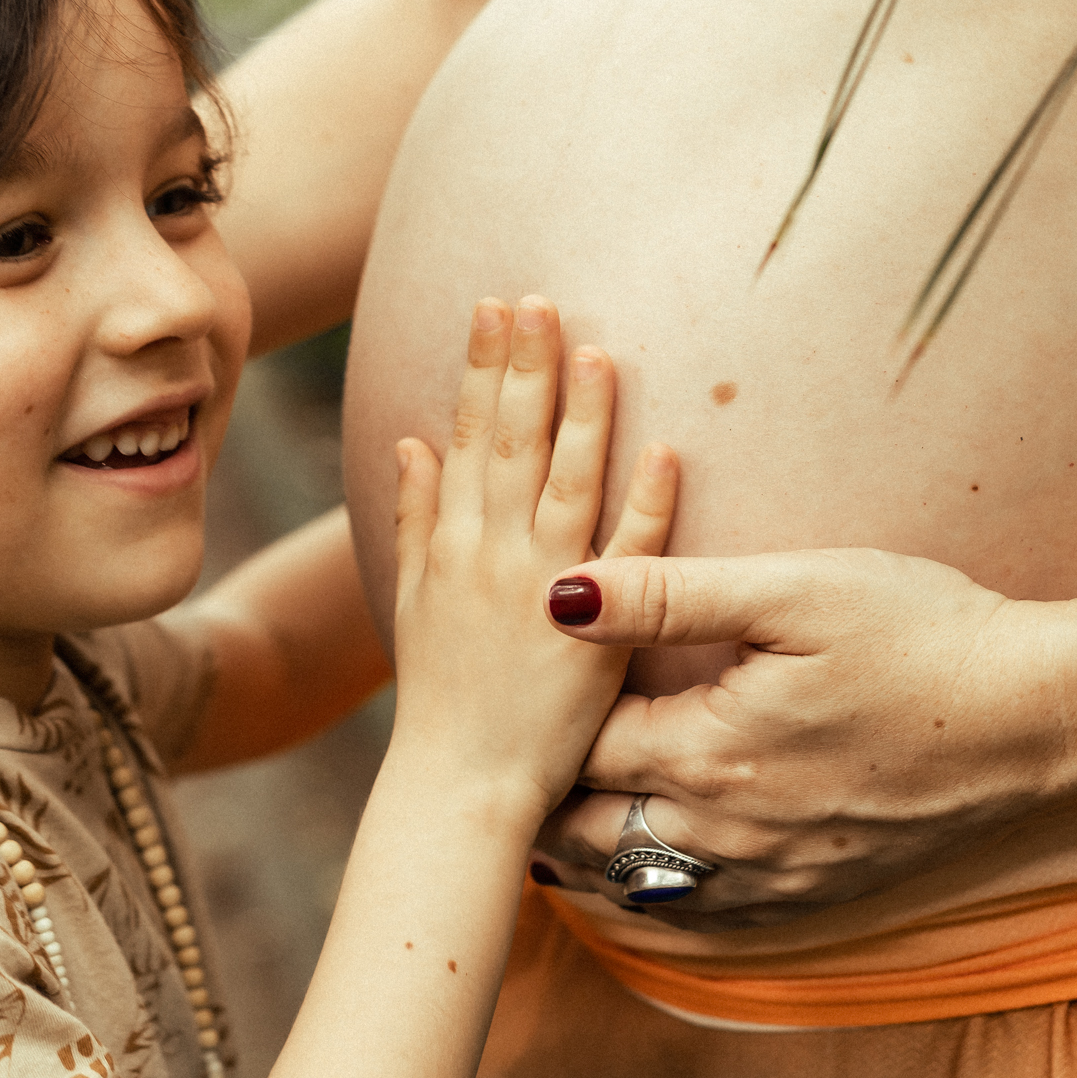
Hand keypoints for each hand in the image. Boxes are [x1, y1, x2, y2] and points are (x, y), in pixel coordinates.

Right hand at [390, 297, 677, 810]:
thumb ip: (414, 515)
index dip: (481, 366)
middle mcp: (492, 554)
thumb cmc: (440, 693)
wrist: (461, 780)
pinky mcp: (594, 631)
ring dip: (583, 414)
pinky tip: (664, 450)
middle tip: (541, 298)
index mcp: (451, 541)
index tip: (494, 304)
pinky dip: (646, 502)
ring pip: (567, 482)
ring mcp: (543, 589)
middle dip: (526, 364)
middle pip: (513, 442)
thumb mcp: (412, 596)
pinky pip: (628, 555)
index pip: (468, 433)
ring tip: (600, 350)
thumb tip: (412, 442)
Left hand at [532, 548, 1076, 929]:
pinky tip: (646, 876)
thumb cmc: (924, 633)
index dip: (541, 723)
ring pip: (645, 888)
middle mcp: (730, 830)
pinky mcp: (819, 893)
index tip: (505, 700)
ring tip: (546, 828)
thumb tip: (557, 592)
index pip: (579, 750)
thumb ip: (667, 594)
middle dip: (545, 806)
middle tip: (499, 776)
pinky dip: (660, 899)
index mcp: (709, 750)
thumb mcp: (794, 588)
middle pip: (593, 838)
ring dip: (592, 859)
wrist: (1042, 716)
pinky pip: (710, 920)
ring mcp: (777, 874)